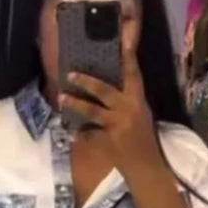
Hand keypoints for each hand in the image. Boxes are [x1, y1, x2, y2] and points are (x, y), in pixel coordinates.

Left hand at [59, 36, 162, 175]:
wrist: (145, 167)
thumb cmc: (144, 138)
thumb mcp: (140, 114)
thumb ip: (126, 99)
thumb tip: (108, 83)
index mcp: (138, 101)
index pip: (132, 74)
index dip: (127, 57)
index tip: (121, 40)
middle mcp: (127, 111)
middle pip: (104, 91)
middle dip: (86, 82)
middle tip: (70, 74)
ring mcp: (116, 127)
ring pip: (92, 111)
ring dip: (75, 104)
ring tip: (61, 98)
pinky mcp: (107, 143)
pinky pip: (88, 135)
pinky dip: (79, 133)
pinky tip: (71, 131)